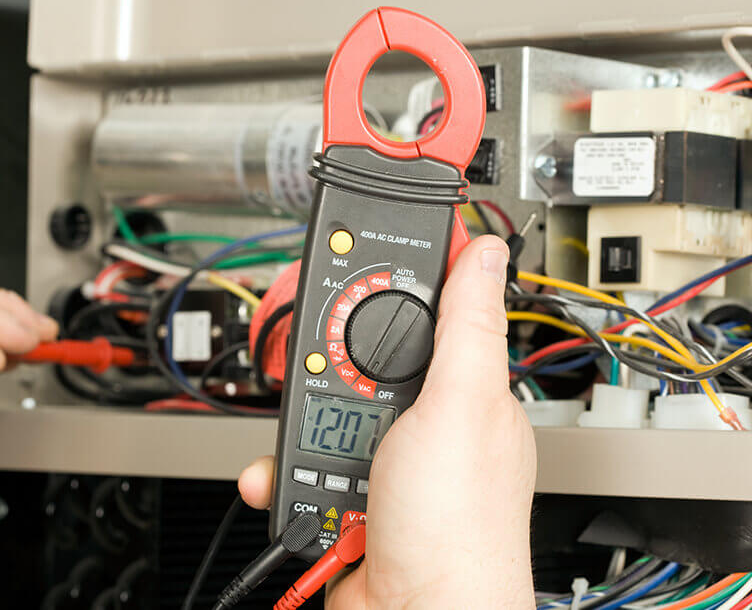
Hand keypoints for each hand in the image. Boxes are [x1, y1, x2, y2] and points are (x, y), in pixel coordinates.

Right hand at [238, 235, 536, 608]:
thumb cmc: (458, 524)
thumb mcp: (460, 405)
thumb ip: (468, 325)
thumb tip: (488, 252)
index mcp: (466, 392)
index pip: (430, 316)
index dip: (393, 287)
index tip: (355, 262)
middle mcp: (429, 423)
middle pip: (364, 363)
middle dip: (333, 372)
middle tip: (324, 377)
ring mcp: (389, 461)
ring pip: (328, 413)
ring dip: (304, 430)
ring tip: (310, 446)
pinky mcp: (353, 494)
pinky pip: (307, 465)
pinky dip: (288, 473)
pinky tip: (291, 483)